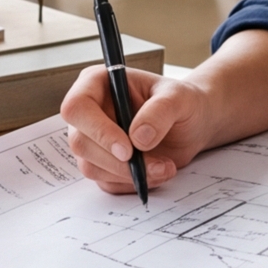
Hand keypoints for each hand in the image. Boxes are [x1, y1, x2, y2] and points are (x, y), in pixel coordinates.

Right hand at [57, 64, 219, 194]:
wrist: (191, 125)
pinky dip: (133, 182)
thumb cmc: (181, 102)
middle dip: (118, 161)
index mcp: (96, 84)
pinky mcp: (102, 164)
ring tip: (165, 166)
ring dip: (129, 174)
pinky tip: (157, 172)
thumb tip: (138, 138)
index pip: (77, 107)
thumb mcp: (179, 97)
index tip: (127, 149)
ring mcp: (93, 140)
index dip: (98, 130)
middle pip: (80, 143)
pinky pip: (107, 182)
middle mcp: (89, 113)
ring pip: (91, 167)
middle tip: (155, 164)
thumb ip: (160, 111)